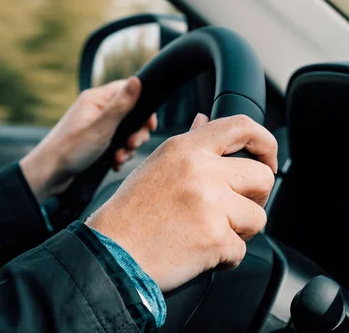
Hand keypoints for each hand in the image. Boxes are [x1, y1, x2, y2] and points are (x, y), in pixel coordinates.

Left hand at [20, 77, 156, 203]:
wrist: (48, 174)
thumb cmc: (70, 150)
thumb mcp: (101, 127)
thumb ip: (121, 105)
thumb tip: (137, 80)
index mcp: (95, 99)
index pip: (127, 90)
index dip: (143, 106)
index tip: (149, 125)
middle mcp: (95, 109)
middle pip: (129, 113)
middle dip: (135, 132)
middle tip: (131, 145)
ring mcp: (94, 126)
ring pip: (123, 131)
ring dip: (127, 147)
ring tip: (119, 159)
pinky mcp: (93, 141)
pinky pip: (114, 144)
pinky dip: (118, 154)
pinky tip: (114, 164)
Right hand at [86, 114, 277, 291]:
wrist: (112, 252)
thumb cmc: (128, 213)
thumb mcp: (154, 166)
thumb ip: (188, 145)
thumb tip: (206, 121)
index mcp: (184, 149)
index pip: (240, 127)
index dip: (264, 141)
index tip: (266, 158)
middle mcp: (200, 170)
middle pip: (262, 177)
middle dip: (253, 198)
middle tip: (230, 211)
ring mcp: (210, 203)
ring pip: (258, 217)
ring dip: (239, 231)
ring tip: (207, 233)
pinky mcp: (215, 238)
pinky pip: (241, 250)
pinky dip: (224, 257)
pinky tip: (198, 252)